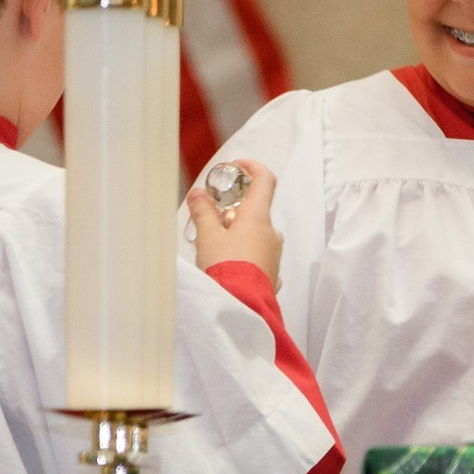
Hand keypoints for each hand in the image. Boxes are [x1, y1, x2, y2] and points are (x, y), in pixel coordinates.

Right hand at [189, 159, 281, 282]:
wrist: (240, 306)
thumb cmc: (225, 270)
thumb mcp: (207, 237)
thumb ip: (203, 212)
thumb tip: (199, 194)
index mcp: (258, 217)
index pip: (265, 180)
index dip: (252, 168)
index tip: (237, 167)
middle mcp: (272, 232)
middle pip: (255, 209)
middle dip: (232, 210)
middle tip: (211, 220)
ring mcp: (274, 252)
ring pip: (256, 232)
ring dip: (237, 232)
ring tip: (214, 248)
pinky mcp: (272, 270)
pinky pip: (257, 253)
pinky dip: (243, 250)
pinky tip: (226, 263)